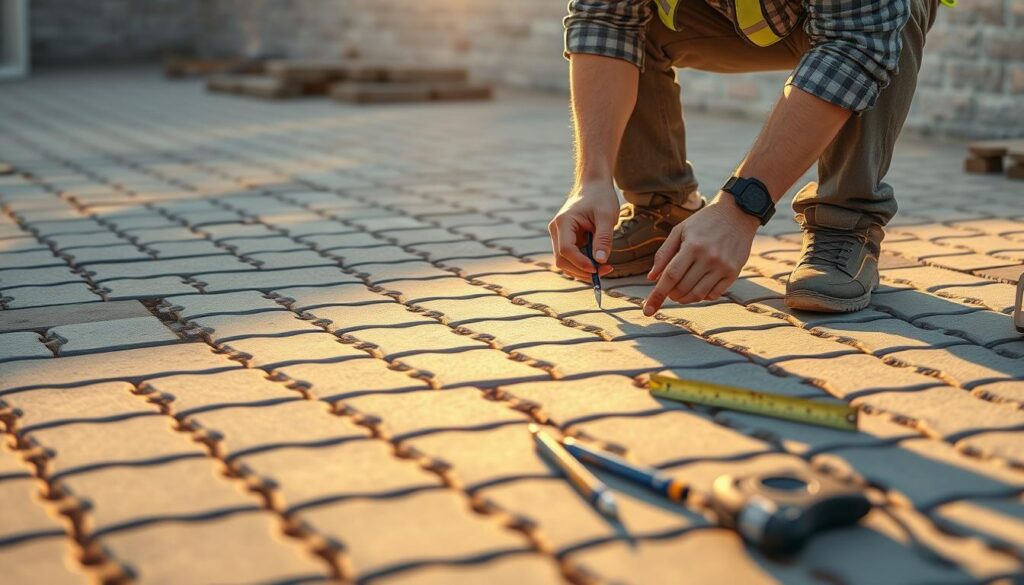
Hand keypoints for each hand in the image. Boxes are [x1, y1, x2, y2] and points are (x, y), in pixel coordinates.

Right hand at [548, 182, 619, 280]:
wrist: (594, 186)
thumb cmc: (601, 198)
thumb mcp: (607, 216)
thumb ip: (603, 238)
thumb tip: (601, 261)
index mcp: (563, 222)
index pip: (565, 249)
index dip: (580, 262)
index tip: (597, 269)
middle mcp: (556, 230)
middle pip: (562, 260)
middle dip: (581, 270)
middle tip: (605, 272)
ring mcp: (559, 236)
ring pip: (565, 262)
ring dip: (583, 270)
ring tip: (604, 268)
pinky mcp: (566, 240)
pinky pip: (571, 258)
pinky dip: (583, 264)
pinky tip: (598, 263)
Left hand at [642, 193, 758, 314]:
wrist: (737, 214)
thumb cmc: (703, 222)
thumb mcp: (680, 230)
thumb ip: (664, 254)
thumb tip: (651, 278)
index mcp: (693, 246)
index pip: (671, 276)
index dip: (657, 294)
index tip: (648, 310)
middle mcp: (709, 258)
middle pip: (683, 288)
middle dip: (671, 294)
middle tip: (669, 290)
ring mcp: (723, 266)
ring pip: (698, 295)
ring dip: (684, 298)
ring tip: (680, 292)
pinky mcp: (734, 272)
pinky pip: (714, 294)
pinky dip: (702, 296)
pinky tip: (697, 288)